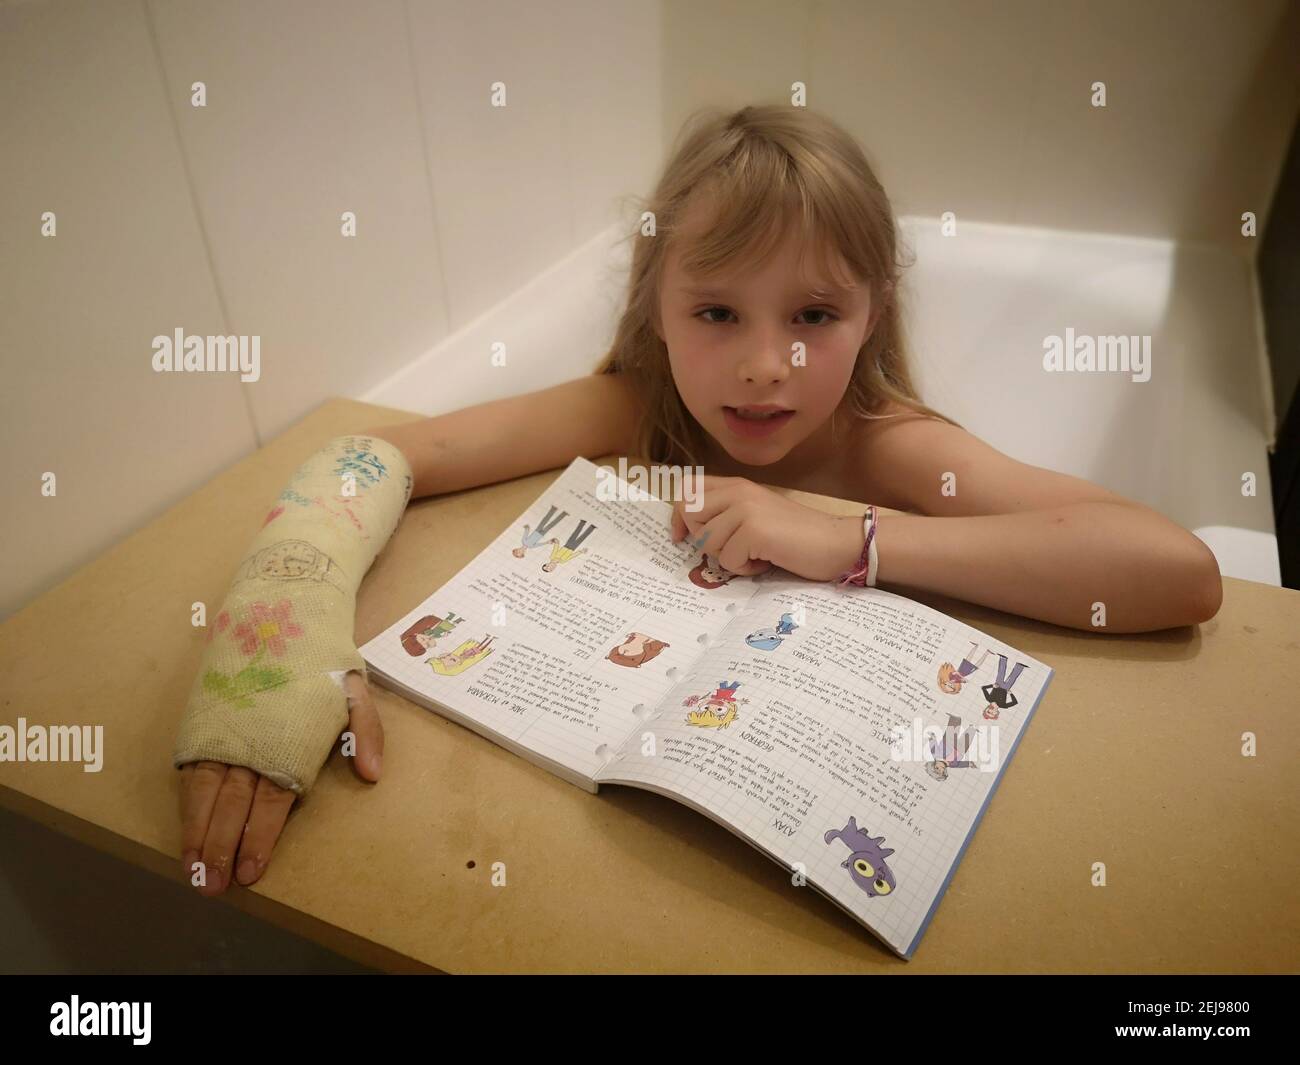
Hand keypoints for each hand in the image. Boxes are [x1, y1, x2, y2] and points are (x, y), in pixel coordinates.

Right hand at [178, 670, 382, 895]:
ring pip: (205, 792)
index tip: (251, 871)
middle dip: (222, 848)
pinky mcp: (204, 723)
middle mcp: (251, 742)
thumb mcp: (355, 689)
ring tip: (193, 870)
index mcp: (289, 740)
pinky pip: (192, 771)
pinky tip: (185, 830)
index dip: (260, 837)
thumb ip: (365, 732)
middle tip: (214, 886)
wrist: (279, 609)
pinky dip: (187, 804)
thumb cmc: (321, 657)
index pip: (271, 801)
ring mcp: (224, 733)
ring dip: (198, 834)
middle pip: (233, 805)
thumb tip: (371, 774)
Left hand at [669, 475, 866, 581]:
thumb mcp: (756, 516)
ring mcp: (745, 509)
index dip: (678, 515)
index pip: (688, 490)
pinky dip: (745, 569)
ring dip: (729, 558)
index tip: (680, 537)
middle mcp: (738, 491)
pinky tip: (765, 561)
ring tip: (755, 554)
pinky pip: (728, 560)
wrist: (837, 541)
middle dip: (702, 540)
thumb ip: (727, 515)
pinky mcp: (754, 530)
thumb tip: (689, 531)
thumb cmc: (797, 536)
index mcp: (737, 485)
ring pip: (707, 541)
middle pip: (690, 514)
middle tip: (731, 548)